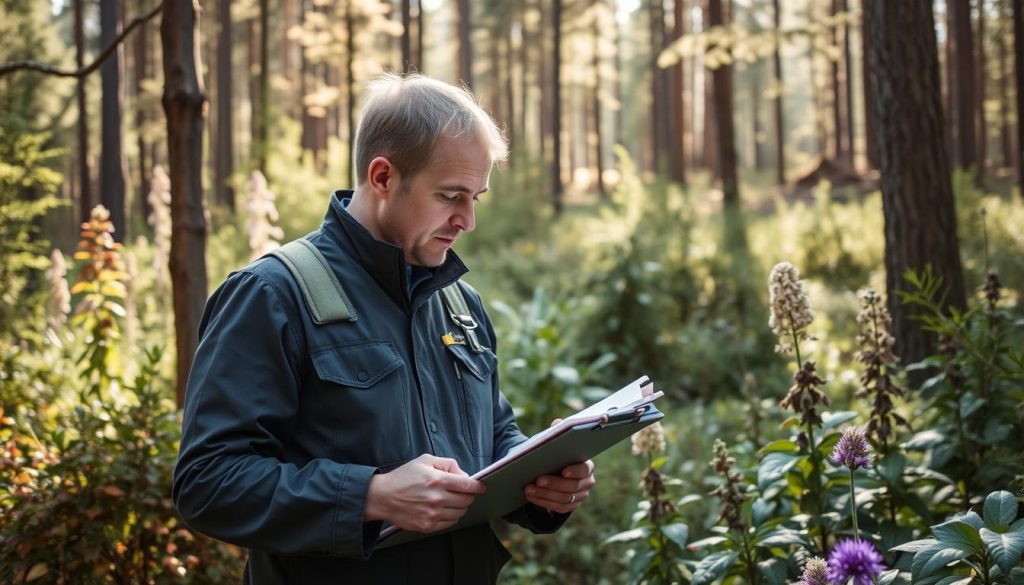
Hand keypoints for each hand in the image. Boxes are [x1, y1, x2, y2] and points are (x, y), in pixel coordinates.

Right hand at [364, 454, 485, 532]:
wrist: (382, 497)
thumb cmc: (403, 477)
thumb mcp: (425, 460)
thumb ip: (448, 464)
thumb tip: (465, 475)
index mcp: (437, 480)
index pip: (468, 486)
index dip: (478, 486)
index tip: (480, 486)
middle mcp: (436, 498)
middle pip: (466, 500)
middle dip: (468, 495)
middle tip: (462, 492)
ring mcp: (432, 514)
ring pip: (460, 513)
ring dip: (460, 506)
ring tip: (451, 500)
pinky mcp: (427, 526)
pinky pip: (450, 523)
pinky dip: (451, 516)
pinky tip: (444, 509)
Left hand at [523, 420, 595, 512]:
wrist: (554, 471)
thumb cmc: (557, 455)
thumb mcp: (557, 442)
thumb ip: (559, 431)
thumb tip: (557, 423)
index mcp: (587, 466)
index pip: (584, 470)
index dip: (575, 471)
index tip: (563, 471)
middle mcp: (587, 483)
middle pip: (572, 487)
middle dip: (554, 484)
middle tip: (537, 480)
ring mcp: (580, 496)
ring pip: (563, 499)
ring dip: (545, 494)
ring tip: (528, 489)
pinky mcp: (570, 506)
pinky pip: (558, 508)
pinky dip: (543, 502)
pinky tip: (531, 497)